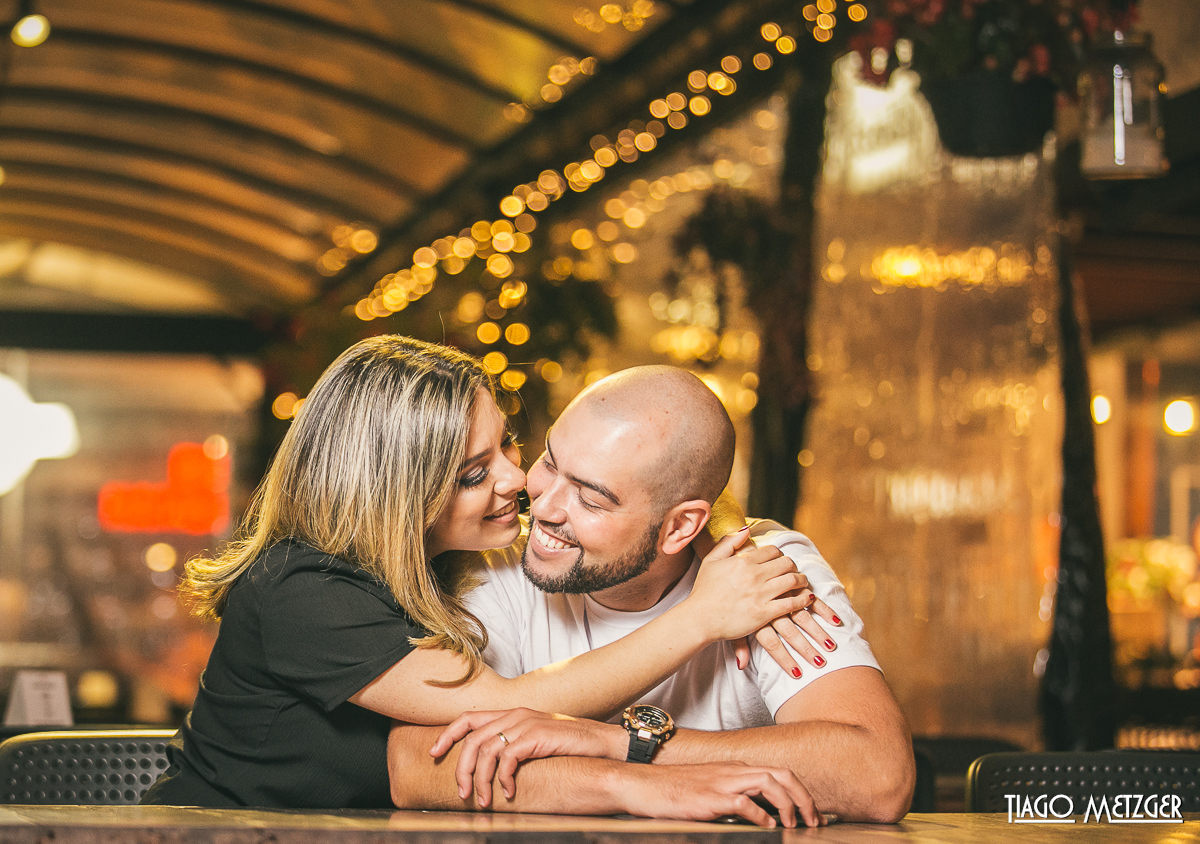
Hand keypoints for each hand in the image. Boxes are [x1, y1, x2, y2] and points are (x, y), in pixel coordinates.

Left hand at [429, 708, 623, 806]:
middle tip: (461, 792)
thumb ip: (512, 744)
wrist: (600, 742)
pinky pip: (507, 758)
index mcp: (510, 712)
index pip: (467, 717)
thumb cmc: (568, 745)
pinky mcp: (536, 736)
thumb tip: (488, 766)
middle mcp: (514, 714)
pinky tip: (509, 792)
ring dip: (480, 779)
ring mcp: (525, 723)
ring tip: (483, 800)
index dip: (447, 734)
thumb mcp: (534, 739)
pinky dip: (503, 778)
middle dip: (460, 768)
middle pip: (471, 738)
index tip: (434, 753)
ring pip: (485, 750)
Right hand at [617, 761, 824, 828]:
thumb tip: (763, 814)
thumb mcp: (712, 788)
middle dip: (804, 798)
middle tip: (813, 821)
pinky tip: (766, 827)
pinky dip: (760, 814)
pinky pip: (743, 802)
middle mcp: (734, 771)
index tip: (812, 815)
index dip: (802, 794)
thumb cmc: (676, 790)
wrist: (644, 785)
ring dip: (787, 805)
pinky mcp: (710, 797)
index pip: (780, 773)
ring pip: (769, 782)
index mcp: (737, 769)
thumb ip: (737, 796)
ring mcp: (722, 782)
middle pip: (782, 775)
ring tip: (793, 825)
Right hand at [686, 527, 813, 641]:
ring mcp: (760, 595)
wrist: (699, 619)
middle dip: (793, 566)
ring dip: (801, 581)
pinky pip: (791, 604)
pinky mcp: (764, 614)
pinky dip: (802, 600)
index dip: (780, 555)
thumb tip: (746, 529)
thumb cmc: (703, 591)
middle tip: (794, 571)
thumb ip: (728, 542)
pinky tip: (805, 599)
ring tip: (802, 583)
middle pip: (786, 564)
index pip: (772, 551)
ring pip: (792, 581)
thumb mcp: (711, 560)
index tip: (780, 561)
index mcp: (743, 562)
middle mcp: (754, 576)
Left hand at [731, 574, 844, 676]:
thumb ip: (739, 644)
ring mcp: (783, 595)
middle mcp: (770, 606)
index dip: (784, 659)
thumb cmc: (733, 597)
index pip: (771, 643)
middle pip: (791, 632)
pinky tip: (836, 622)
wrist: (736, 562)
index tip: (797, 674)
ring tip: (832, 647)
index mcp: (756, 616)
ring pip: (803, 616)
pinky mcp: (792, 586)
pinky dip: (823, 610)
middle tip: (820, 664)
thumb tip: (742, 665)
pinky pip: (810, 599)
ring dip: (818, 632)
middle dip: (806, 648)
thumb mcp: (733, 617)